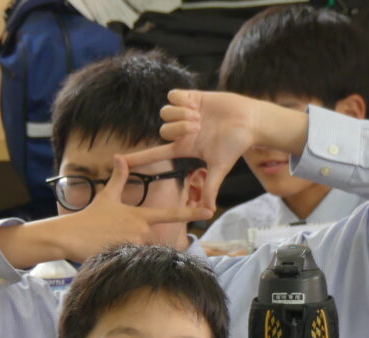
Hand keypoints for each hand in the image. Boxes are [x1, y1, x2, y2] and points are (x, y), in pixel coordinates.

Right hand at [0, 155, 212, 267]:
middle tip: (118, 239)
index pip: (171, 213)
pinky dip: (122, 259)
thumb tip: (120, 157)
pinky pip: (131, 262)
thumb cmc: (90, 217)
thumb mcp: (106, 196)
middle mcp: (141, 230)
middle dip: (140, 243)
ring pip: (141, 252)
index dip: (191, 211)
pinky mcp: (123, 257)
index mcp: (141, 215)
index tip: (210, 210)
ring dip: (130, 251)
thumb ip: (118, 178)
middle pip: (153, 241)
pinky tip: (106, 253)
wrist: (70, 235)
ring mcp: (133, 244)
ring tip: (109, 245)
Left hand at [124, 90, 307, 205]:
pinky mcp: (190, 97)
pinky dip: (183, 100)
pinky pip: (172, 96)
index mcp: (183, 148)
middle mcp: (181, 132)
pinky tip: (197, 104)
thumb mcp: (219, 167)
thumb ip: (210, 187)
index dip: (137, 158)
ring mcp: (184, 114)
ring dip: (181, 115)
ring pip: (165, 113)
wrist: (249, 120)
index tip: (118, 161)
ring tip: (199, 116)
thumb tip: (209, 211)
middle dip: (179, 129)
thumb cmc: (236, 144)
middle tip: (198, 128)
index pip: (154, 154)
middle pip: (162, 130)